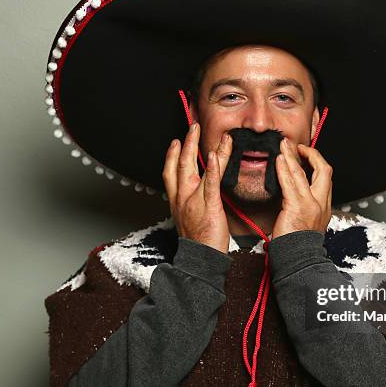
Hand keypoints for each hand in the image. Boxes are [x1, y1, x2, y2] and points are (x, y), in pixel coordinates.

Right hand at [162, 123, 232, 253]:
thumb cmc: (200, 242)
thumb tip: (201, 192)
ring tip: (204, 132)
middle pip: (179, 164)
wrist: (201, 260)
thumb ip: (193, 203)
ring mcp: (193, 201)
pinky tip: (215, 155)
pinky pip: (210, 184)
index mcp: (177, 201)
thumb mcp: (191, 219)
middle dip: (185, 143)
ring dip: (199, 148)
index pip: (170, 172)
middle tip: (192, 126)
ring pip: (194, 169)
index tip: (176, 142)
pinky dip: (213, 168)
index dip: (172, 155)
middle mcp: (182, 198)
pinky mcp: (208, 206)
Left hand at [271, 138, 332, 238]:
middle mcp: (321, 204)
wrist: (299, 261)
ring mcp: (310, 205)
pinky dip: (284, 169)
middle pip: (323, 171)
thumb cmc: (298, 247)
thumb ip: (305, 209)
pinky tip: (279, 160)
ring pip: (303, 174)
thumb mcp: (308, 225)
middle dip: (311, 155)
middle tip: (298, 146)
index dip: (317, 164)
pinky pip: (290, 183)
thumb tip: (294, 198)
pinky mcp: (296, 207)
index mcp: (325, 208)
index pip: (325, 178)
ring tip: (283, 146)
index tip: (307, 156)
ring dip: (292, 157)